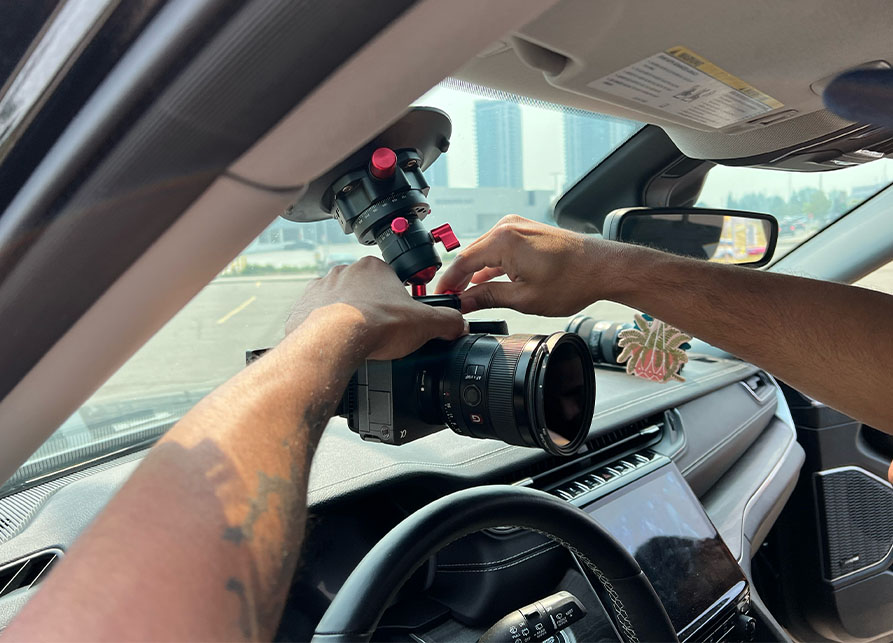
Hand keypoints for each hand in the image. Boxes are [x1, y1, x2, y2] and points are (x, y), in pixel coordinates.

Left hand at [286, 256, 466, 359]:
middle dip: (373, 310)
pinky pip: (318, 316)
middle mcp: (346, 272)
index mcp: (375, 268)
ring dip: (348, 318)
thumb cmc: (373, 325)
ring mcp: (322, 288)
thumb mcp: (424, 324)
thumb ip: (446, 321)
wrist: (332, 340)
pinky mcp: (304, 306)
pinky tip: (336, 343)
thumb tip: (458, 323)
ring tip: (358, 341)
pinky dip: (326, 328)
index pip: (392, 281)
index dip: (398, 302)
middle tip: (380, 333)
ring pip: (340, 303)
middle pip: (365, 291)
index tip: (399, 320)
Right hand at [436, 216, 623, 315]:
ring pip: (484, 252)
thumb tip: (463, 303)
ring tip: (465, 296)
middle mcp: (508, 227)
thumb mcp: (523, 297)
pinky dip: (490, 266)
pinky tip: (485, 283)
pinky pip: (498, 248)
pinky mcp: (526, 231)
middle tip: (450, 303)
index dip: (448, 283)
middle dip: (459, 279)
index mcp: (503, 240)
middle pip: (471, 255)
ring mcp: (517, 226)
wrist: (603, 268)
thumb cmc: (573, 280)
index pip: (462, 262)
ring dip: (474, 273)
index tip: (441, 299)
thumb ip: (487, 297)